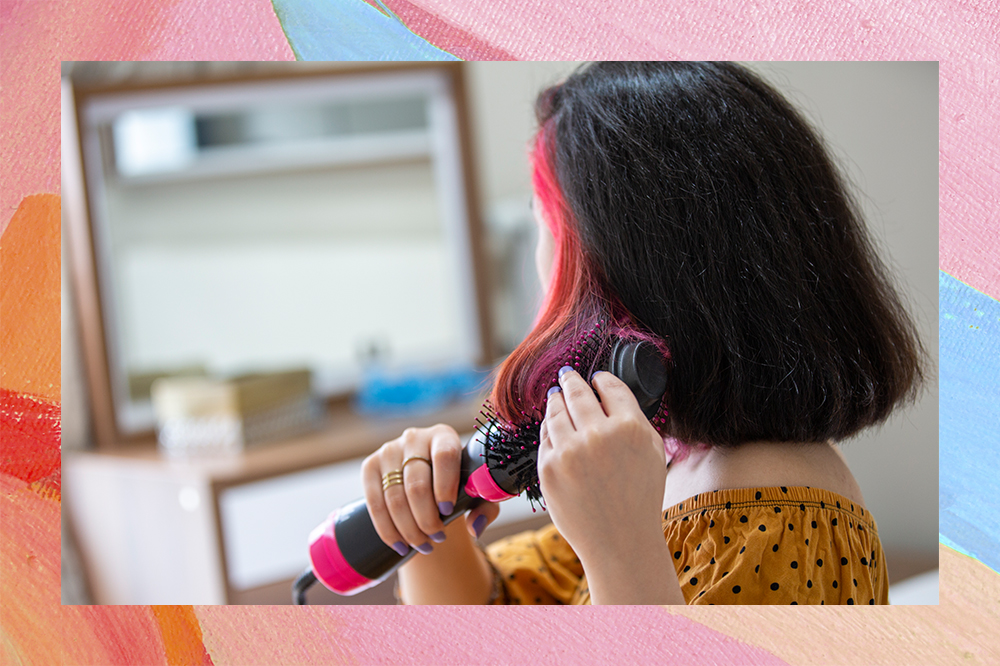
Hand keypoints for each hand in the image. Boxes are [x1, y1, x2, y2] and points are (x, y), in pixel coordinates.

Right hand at [361, 424, 499, 556]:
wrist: (429, 478)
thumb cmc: (459, 484)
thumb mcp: (479, 493)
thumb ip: (486, 507)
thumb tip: (474, 528)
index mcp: (444, 435)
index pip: (444, 456)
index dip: (445, 486)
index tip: (447, 511)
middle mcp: (414, 437)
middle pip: (416, 483)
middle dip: (426, 519)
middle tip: (437, 539)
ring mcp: (388, 450)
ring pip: (394, 497)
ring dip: (408, 529)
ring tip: (423, 546)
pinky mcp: (370, 466)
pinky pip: (374, 502)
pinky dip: (387, 529)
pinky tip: (400, 545)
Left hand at [537, 367, 667, 566]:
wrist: (620, 541)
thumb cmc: (640, 499)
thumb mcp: (652, 452)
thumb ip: (633, 419)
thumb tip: (609, 392)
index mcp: (630, 428)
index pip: (610, 387)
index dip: (601, 379)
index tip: (596, 378)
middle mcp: (598, 435)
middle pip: (578, 393)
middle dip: (571, 380)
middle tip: (567, 374)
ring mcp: (570, 451)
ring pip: (556, 411)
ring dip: (556, 400)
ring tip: (557, 394)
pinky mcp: (548, 467)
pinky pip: (545, 437)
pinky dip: (549, 428)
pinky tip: (552, 424)